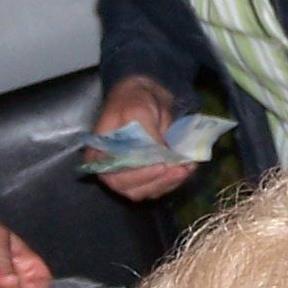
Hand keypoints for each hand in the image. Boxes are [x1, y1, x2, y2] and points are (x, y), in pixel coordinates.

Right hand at [90, 76, 195, 202]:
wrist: (145, 97)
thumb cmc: (134, 101)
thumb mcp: (138, 111)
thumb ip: (147, 133)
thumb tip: (161, 154)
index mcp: (99, 155)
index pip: (114, 175)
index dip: (137, 176)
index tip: (160, 167)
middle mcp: (111, 171)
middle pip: (131, 189)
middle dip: (158, 181)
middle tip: (180, 169)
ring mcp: (128, 176)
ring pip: (147, 191)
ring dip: (169, 183)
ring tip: (187, 168)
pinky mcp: (145, 177)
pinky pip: (157, 187)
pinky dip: (173, 180)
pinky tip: (187, 168)